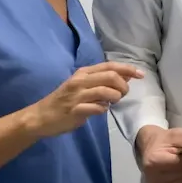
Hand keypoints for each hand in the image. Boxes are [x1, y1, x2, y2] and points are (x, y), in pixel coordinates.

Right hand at [23, 62, 142, 138]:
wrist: (41, 116)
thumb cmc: (65, 101)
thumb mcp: (82, 86)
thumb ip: (102, 81)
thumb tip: (125, 76)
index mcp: (83, 73)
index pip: (110, 66)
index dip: (127, 69)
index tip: (140, 74)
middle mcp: (80, 81)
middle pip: (111, 77)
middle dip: (123, 86)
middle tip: (123, 94)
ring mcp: (77, 95)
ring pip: (106, 92)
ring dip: (115, 98)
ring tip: (112, 102)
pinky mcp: (75, 110)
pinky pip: (97, 108)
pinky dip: (103, 109)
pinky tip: (100, 110)